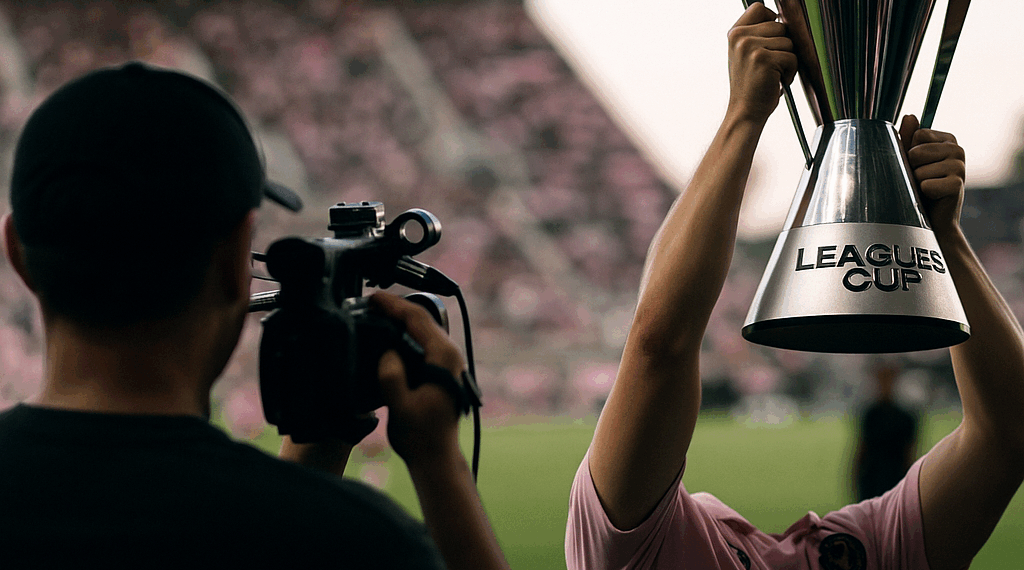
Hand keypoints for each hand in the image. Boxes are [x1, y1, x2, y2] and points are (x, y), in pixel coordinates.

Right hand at [371, 291, 466, 466]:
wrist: (435, 457)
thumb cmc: (420, 436)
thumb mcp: (400, 408)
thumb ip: (392, 378)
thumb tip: (387, 352)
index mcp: (444, 358)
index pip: (418, 319)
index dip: (394, 305)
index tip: (372, 298)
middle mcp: (449, 354)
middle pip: (421, 319)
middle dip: (395, 308)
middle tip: (369, 302)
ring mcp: (446, 361)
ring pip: (422, 329)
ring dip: (399, 320)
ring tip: (374, 313)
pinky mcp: (439, 369)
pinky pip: (421, 341)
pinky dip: (403, 333)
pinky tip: (385, 335)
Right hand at [726, 3, 797, 124]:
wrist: (745, 112)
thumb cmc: (751, 86)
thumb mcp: (747, 54)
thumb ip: (759, 33)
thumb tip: (784, 17)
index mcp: (735, 33)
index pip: (760, 8)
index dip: (772, 21)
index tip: (770, 41)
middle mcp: (739, 37)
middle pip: (780, 26)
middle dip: (782, 47)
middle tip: (768, 66)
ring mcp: (749, 47)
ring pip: (788, 42)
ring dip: (787, 60)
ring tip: (771, 74)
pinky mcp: (763, 59)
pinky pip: (792, 57)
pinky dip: (790, 72)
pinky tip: (775, 81)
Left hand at [899, 114, 965, 232]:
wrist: (934, 219)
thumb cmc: (918, 187)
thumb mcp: (910, 161)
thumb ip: (907, 139)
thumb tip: (910, 116)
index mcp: (947, 139)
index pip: (917, 134)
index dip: (909, 152)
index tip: (918, 165)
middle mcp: (957, 149)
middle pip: (915, 151)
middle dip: (911, 168)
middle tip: (921, 179)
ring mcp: (960, 166)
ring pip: (918, 169)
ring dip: (916, 182)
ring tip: (926, 189)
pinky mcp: (958, 184)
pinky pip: (925, 184)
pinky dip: (923, 193)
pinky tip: (934, 197)